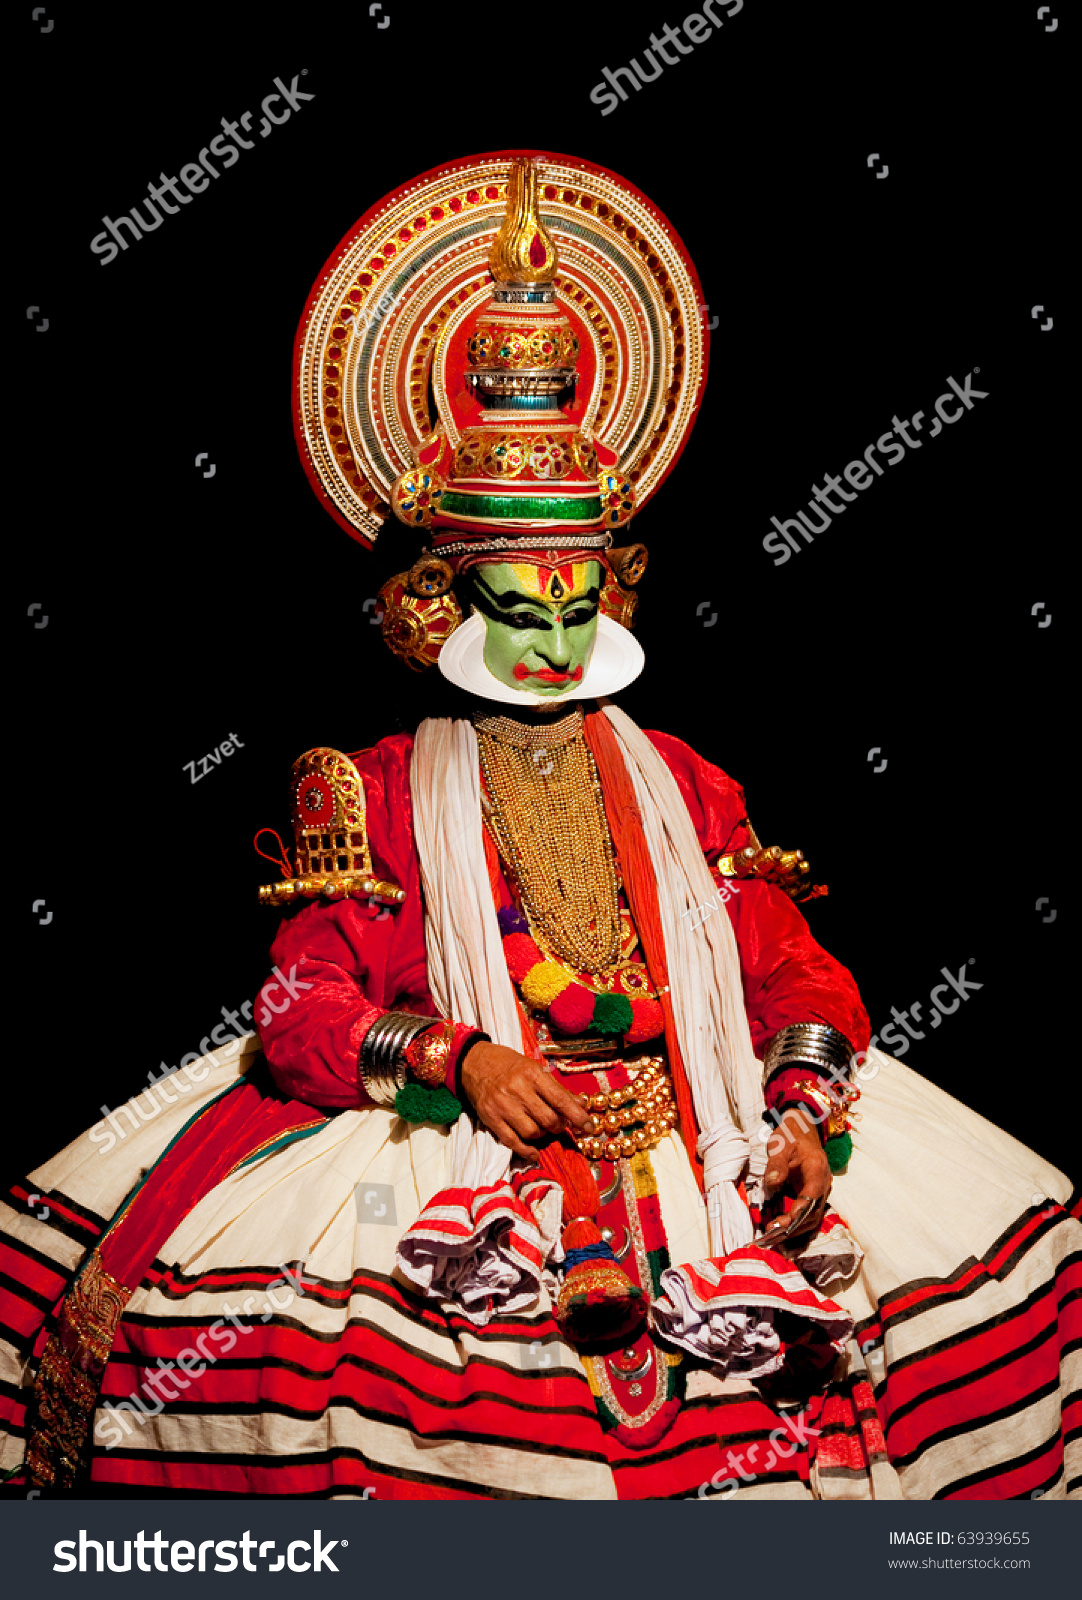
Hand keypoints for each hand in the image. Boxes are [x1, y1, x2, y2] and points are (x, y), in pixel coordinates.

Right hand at [460, 1041, 588, 1160]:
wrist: (473, 1062)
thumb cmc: (508, 1065)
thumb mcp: (534, 1068)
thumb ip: (556, 1088)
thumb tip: (581, 1104)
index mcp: (532, 1074)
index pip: (561, 1100)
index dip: (578, 1116)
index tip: (589, 1127)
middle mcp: (518, 1090)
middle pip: (548, 1120)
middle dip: (558, 1126)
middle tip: (558, 1124)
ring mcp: (503, 1105)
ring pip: (532, 1132)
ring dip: (542, 1135)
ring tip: (541, 1128)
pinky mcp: (490, 1118)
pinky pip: (512, 1141)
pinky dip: (526, 1151)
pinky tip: (534, 1153)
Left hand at [757, 1106, 831, 1249]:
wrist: (803, 1130)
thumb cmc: (791, 1136)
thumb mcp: (780, 1144)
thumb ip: (777, 1163)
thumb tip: (773, 1182)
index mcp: (817, 1169)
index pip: (811, 1195)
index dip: (799, 1211)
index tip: (783, 1223)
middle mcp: (823, 1184)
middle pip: (813, 1212)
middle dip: (794, 1227)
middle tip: (772, 1234)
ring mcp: (821, 1192)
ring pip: (813, 1219)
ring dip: (795, 1231)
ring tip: (773, 1238)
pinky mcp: (815, 1197)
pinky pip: (810, 1217)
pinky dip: (798, 1228)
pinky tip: (783, 1236)